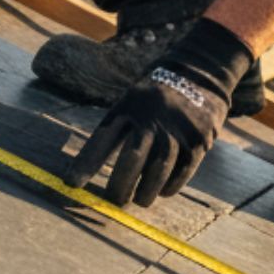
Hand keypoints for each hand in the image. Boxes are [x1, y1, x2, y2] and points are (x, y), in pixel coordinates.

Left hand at [67, 19, 253, 205]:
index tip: (71, 184)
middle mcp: (152, 116)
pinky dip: (171, 185)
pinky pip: (183, 171)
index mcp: (130, 105)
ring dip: (146, 191)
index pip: (103, 138)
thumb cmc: (157, 95)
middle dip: (120, 185)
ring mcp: (177, 128)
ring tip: (139, 200)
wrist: (201, 72)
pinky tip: (163, 192)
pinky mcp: (199, 139)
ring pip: (158, 169)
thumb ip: (121, 129)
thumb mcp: (134, 99)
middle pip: (132, 158)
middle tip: (114, 201)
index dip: (86, 163)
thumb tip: (98, 170)